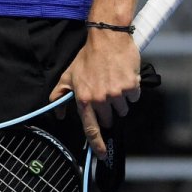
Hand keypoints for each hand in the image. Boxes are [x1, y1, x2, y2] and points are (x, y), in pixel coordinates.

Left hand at [50, 29, 141, 159]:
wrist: (107, 37)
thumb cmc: (87, 56)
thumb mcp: (69, 74)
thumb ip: (60, 94)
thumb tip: (58, 113)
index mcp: (84, 98)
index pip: (91, 128)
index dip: (97, 144)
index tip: (101, 154)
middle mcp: (100, 99)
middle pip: (109, 119)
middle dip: (108, 111)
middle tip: (105, 94)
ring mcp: (116, 93)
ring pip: (122, 109)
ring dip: (120, 100)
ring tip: (113, 83)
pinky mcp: (131, 86)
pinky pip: (134, 97)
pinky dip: (131, 91)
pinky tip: (123, 78)